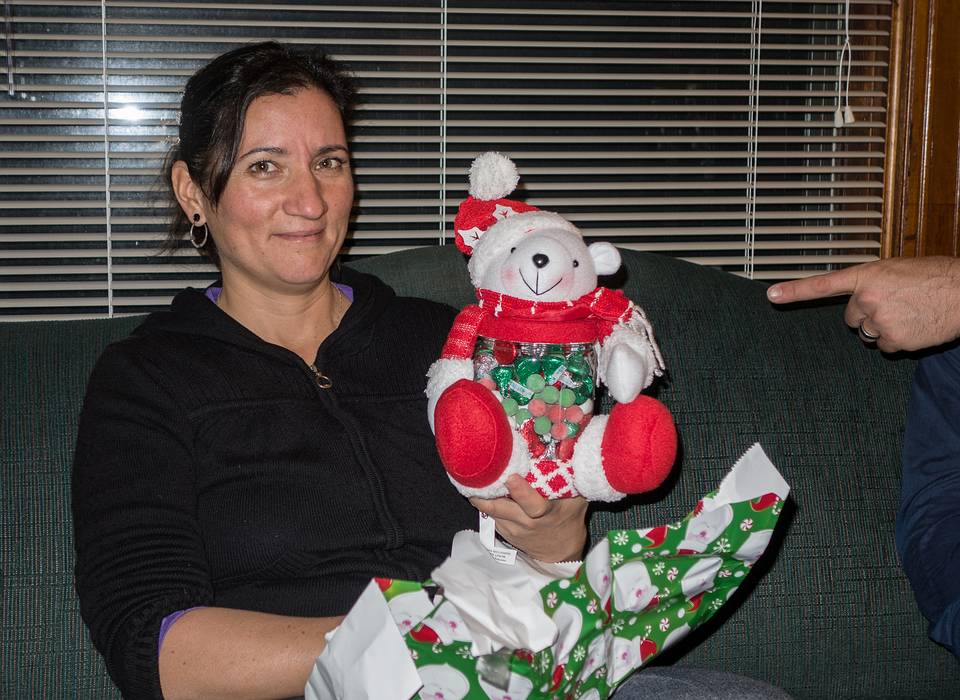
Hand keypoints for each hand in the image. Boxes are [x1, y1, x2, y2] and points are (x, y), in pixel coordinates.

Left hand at [470, 474, 587, 562]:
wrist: (561, 549)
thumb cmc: (569, 517)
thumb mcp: (576, 499)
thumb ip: (569, 479)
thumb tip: (567, 449)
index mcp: (547, 513)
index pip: (532, 504)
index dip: (520, 491)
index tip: (510, 477)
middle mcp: (527, 523)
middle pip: (500, 508)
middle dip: (487, 491)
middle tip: (478, 471)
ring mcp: (513, 529)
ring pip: (490, 510)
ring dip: (480, 494)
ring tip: (472, 474)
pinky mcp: (504, 531)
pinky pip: (490, 514)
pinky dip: (484, 501)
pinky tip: (479, 487)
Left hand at [766, 256, 959, 351]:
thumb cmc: (934, 277)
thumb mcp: (896, 270)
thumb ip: (873, 283)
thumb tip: (859, 297)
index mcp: (866, 276)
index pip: (823, 284)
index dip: (795, 291)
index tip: (772, 295)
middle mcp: (867, 298)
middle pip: (851, 317)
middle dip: (866, 314)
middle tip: (893, 304)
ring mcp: (878, 321)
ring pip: (866, 333)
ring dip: (881, 328)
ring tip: (908, 313)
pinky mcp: (893, 340)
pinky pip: (885, 347)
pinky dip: (897, 341)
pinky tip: (915, 326)